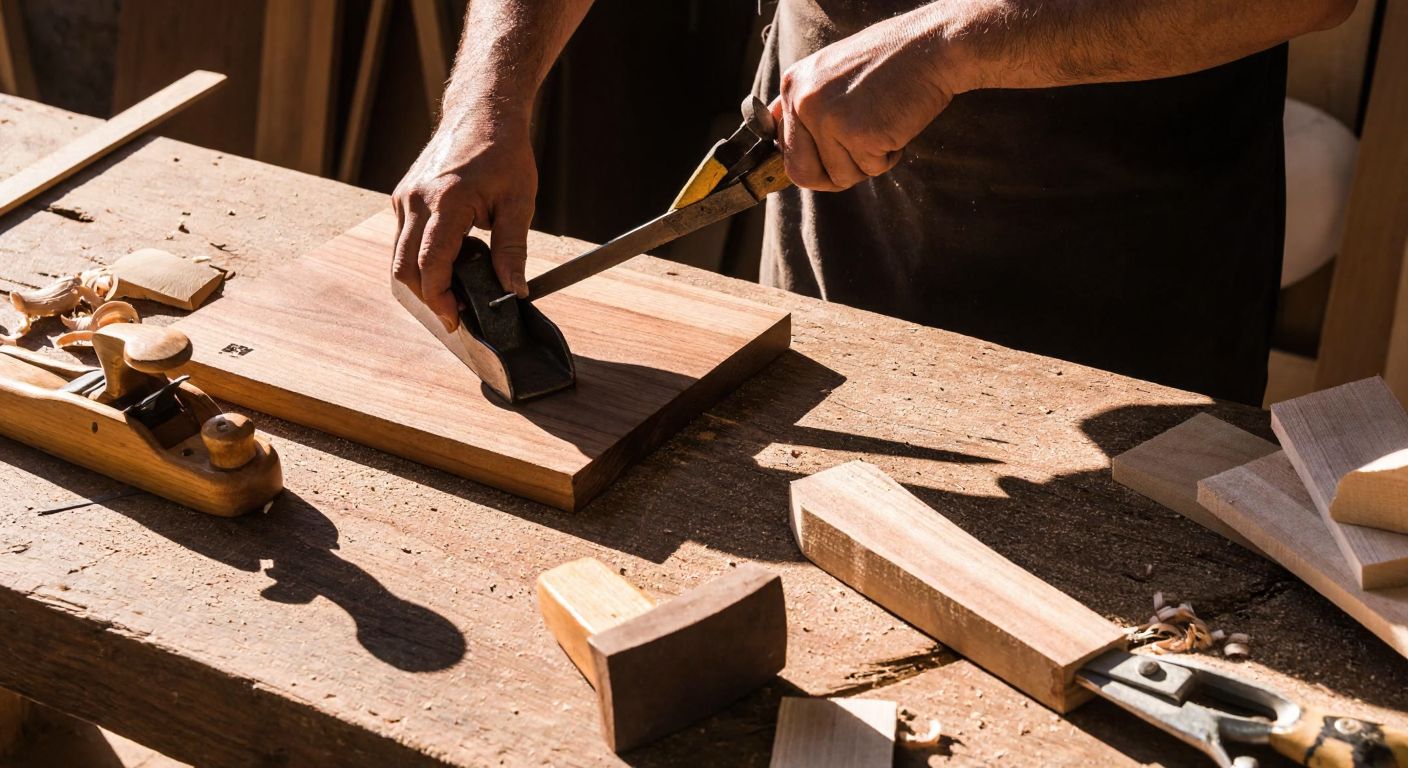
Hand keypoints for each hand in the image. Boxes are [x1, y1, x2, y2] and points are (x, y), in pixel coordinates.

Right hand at [391, 112, 535, 331]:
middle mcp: (416, 199)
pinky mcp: (402, 197)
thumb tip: (514, 290)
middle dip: (428, 298)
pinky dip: (419, 260)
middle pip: (404, 268)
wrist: (482, 113)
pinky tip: (448, 264)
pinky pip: (402, 240)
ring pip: (399, 256)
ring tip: (454, 293)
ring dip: (421, 281)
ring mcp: (404, 197)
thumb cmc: (504, 153)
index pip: (431, 264)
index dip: (440, 298)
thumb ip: (512, 250)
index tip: (456, 319)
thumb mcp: (519, 203)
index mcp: (446, 201)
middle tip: (456, 314)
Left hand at [774, 7, 959, 191]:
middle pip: (802, 173)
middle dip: (832, 175)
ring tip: (883, 125)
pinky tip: (896, 124)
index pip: (783, 148)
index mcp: (794, 85)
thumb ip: (807, 110)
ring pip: (840, 176)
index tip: (828, 164)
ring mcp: (828, 118)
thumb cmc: (889, 63)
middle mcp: (803, 101)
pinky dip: (889, 156)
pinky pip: (871, 169)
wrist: (930, 46)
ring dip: (867, 162)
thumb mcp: (832, 75)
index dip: (810, 162)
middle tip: (860, 156)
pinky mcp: (858, 134)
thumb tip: (787, 153)